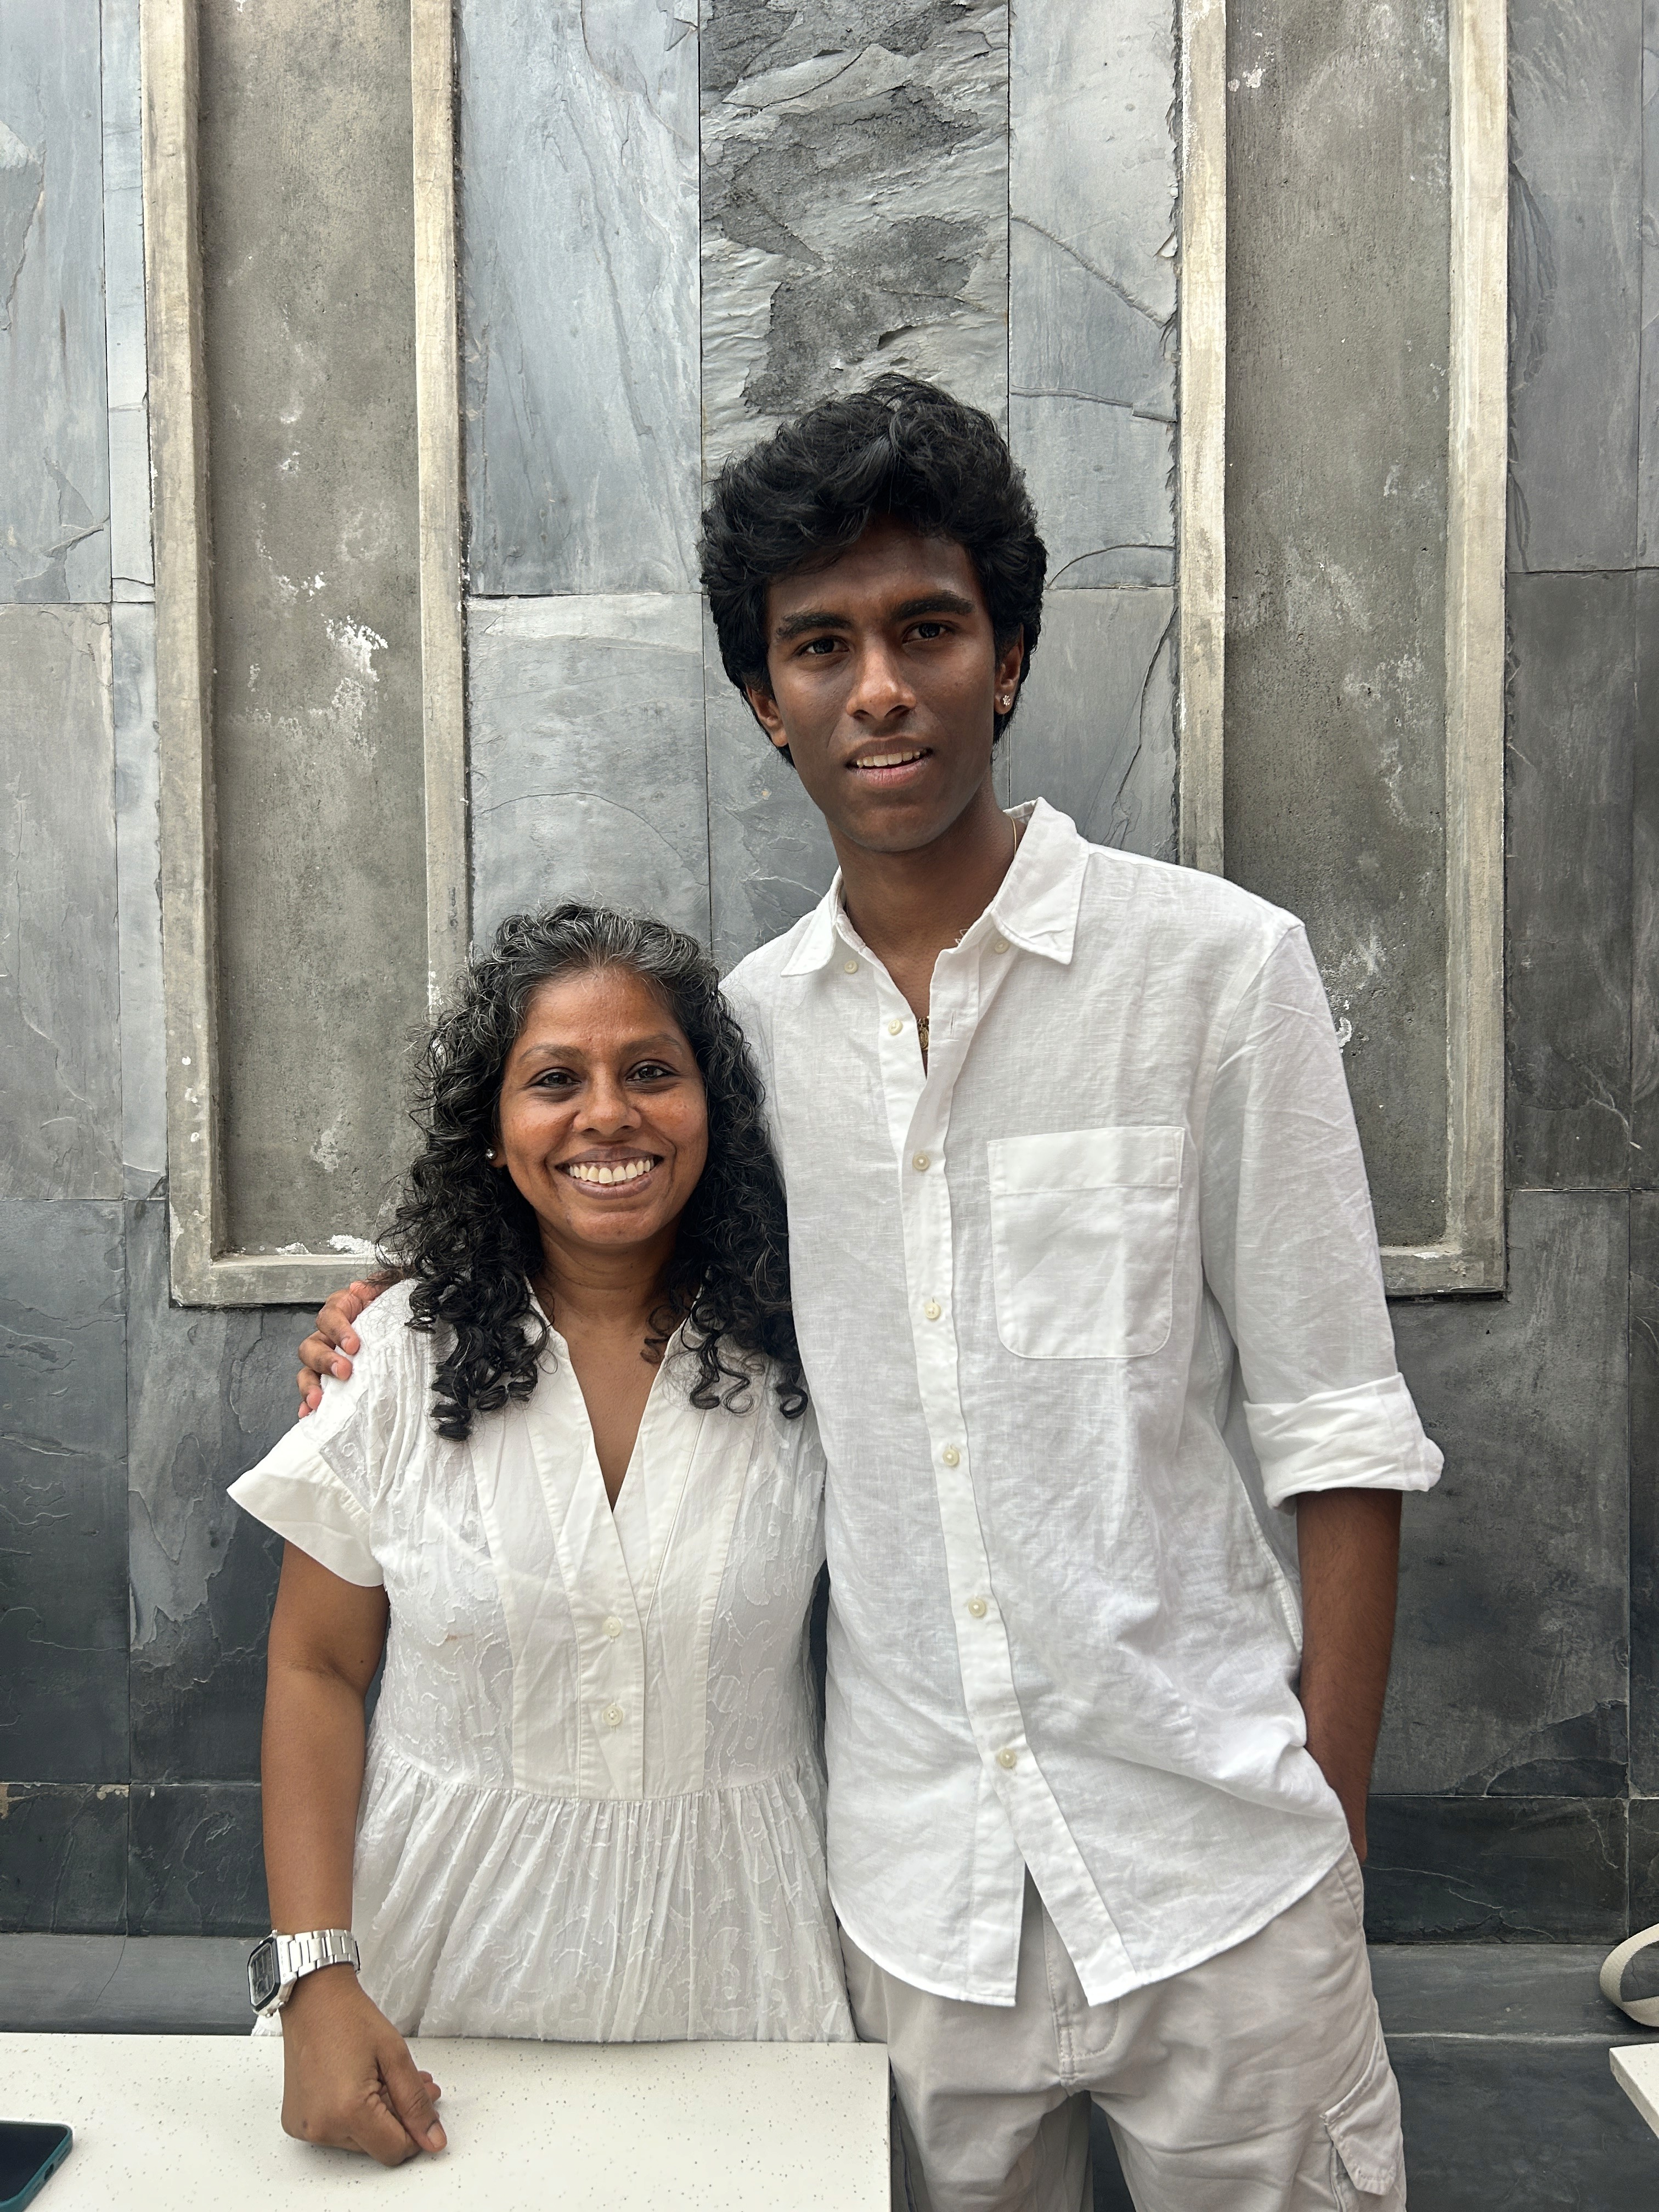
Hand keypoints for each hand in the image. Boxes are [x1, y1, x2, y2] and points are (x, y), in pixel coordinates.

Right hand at [279, 1967, 444, 2164]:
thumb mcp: (396, 2057)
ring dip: (376, 2115)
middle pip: (376, 2146)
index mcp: (348, 2112)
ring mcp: (305, 2127)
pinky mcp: (296, 2122)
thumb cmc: (350, 2018)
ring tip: (384, 2079)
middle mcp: (322, 2127)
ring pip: (357, 2140)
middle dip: (398, 2117)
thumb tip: (434, 2139)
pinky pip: (335, 2130)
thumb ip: (416, 2103)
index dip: (415, 2131)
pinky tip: (360, 2084)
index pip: (394, 2151)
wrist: (314, 1999)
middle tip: (409, 2084)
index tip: (421, 2106)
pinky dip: (351, 2114)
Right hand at [297, 1280, 384, 1416]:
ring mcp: (329, 1357)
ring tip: (319, 1400)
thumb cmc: (396, 1306)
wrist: (408, 1322)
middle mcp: (331, 1334)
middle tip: (344, 1371)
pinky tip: (310, 1413)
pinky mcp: (333, 1377)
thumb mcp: (392, 1288)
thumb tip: (363, 1288)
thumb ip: (380, 1283)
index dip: (338, 1330)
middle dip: (324, 1360)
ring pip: (308, 1369)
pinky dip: (309, 1402)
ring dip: (311, 1385)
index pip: (331, 1315)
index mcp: (344, 1308)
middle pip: (312, 1345)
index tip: (354, 1345)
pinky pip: (316, 1389)